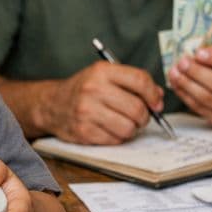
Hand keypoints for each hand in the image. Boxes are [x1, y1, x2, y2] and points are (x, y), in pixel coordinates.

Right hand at [39, 61, 164, 144]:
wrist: (52, 105)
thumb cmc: (84, 90)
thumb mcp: (105, 76)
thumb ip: (132, 82)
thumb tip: (158, 97)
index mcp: (102, 71)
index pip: (140, 80)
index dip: (153, 94)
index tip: (156, 103)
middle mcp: (93, 89)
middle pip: (137, 108)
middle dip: (144, 116)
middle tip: (139, 117)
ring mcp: (87, 112)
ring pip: (129, 128)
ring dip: (131, 129)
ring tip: (122, 123)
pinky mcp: (84, 131)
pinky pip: (115, 140)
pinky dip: (117, 138)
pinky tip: (109, 129)